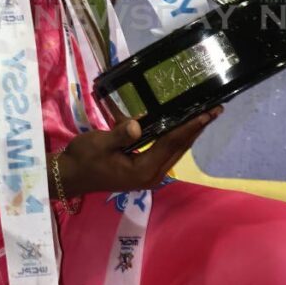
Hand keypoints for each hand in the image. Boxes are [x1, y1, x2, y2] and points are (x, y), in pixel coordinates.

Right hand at [55, 108, 222, 195]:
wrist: (70, 175)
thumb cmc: (83, 159)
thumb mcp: (99, 143)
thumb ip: (120, 134)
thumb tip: (138, 124)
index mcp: (143, 170)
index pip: (172, 143)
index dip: (190, 126)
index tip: (207, 113)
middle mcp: (152, 174)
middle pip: (180, 147)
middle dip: (197, 128)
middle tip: (215, 109)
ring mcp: (149, 173)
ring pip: (175, 149)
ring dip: (189, 132)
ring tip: (204, 114)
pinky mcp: (143, 168)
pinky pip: (165, 150)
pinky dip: (175, 136)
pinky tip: (179, 124)